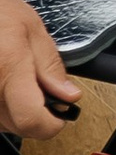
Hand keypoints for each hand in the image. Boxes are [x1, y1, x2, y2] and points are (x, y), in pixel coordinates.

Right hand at [0, 0, 77, 138]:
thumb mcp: (32, 28)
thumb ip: (50, 65)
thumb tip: (69, 95)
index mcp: (9, 68)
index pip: (31, 120)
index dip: (51, 124)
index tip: (62, 114)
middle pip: (19, 126)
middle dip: (38, 114)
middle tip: (45, 90)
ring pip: (5, 124)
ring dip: (19, 112)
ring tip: (21, 81)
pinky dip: (4, 107)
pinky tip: (7, 85)